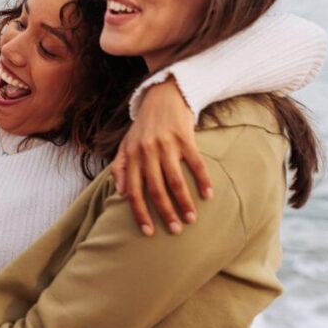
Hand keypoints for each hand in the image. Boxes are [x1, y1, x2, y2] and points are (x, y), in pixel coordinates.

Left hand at [111, 79, 212, 234]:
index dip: (140, 213)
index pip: (133, 191)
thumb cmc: (144, 125)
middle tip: (175, 230)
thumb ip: (120, 167)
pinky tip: (208, 195)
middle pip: (155, 190)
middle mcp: (146, 152)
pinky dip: (202, 180)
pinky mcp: (185, 137)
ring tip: (191, 218)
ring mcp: (166, 144)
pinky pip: (195, 163)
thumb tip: (119, 192)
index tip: (148, 232)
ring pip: (175, 180)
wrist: (163, 96)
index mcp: (131, 156)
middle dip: (165, 213)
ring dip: (184, 202)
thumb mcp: (126, 143)